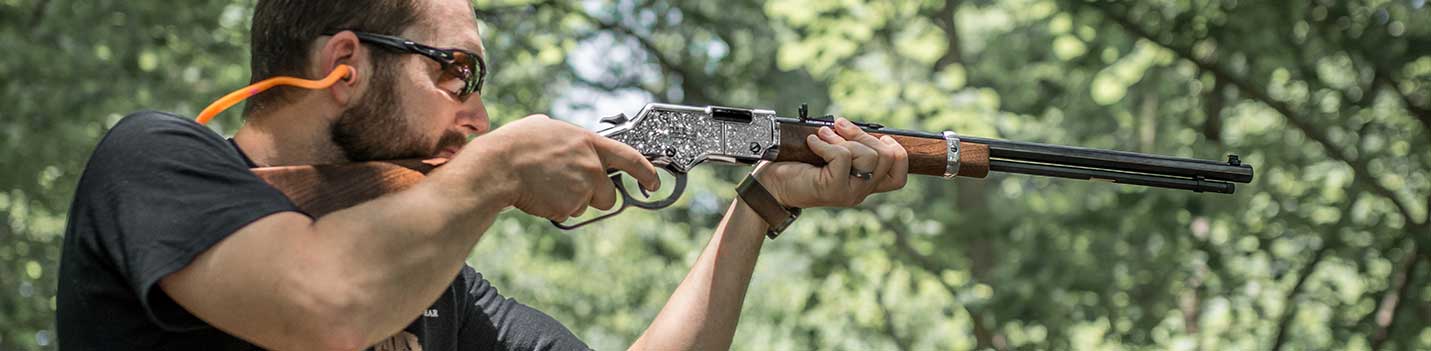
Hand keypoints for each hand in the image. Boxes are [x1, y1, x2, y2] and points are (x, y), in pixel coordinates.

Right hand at [457, 114, 660, 221]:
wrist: (499, 166)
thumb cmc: (518, 143)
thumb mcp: (549, 126)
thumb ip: (570, 137)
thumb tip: (572, 141)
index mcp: (590, 143)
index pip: (630, 158)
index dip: (646, 172)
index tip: (653, 183)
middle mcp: (592, 167)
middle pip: (609, 195)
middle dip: (596, 197)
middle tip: (571, 187)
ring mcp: (582, 189)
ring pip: (586, 206)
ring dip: (573, 201)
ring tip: (548, 185)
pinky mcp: (568, 207)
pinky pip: (568, 213)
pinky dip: (556, 208)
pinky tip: (540, 194)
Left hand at [754, 118, 908, 207]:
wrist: (771, 187)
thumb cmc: (798, 168)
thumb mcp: (830, 155)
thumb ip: (848, 146)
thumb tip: (851, 126)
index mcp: (863, 184)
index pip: (898, 176)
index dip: (897, 153)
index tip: (882, 138)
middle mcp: (860, 192)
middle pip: (885, 158)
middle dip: (863, 135)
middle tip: (839, 127)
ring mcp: (848, 193)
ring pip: (867, 156)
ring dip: (844, 139)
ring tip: (823, 136)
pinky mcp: (833, 189)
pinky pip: (842, 157)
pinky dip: (826, 144)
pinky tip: (812, 143)